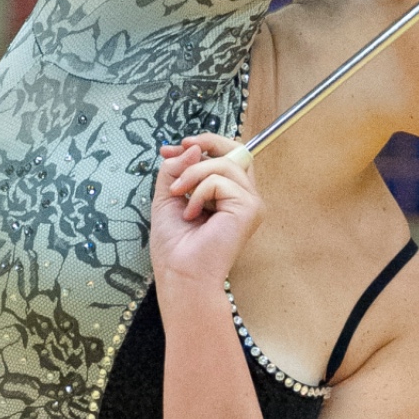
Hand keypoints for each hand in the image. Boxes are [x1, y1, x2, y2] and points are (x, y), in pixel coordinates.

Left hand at [150, 134, 264, 299]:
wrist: (179, 274)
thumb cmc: (175, 246)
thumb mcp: (167, 196)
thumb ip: (177, 169)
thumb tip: (192, 147)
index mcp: (228, 195)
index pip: (227, 156)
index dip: (203, 144)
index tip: (173, 149)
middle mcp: (244, 197)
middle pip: (237, 151)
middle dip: (207, 143)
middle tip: (181, 148)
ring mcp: (250, 203)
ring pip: (224, 164)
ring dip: (193, 174)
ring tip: (178, 196)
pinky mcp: (250, 208)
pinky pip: (220, 181)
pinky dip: (199, 193)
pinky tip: (191, 214)